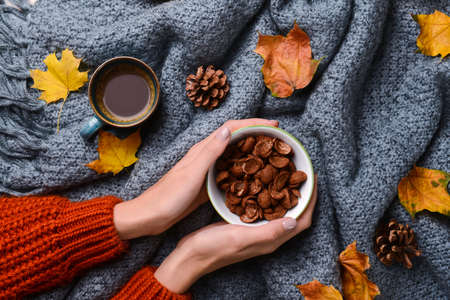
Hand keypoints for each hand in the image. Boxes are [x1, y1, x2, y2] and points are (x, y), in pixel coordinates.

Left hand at [113, 119, 278, 238]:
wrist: (150, 216)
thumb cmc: (168, 197)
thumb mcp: (191, 174)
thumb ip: (210, 152)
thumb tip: (229, 130)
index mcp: (202, 150)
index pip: (231, 128)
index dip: (253, 124)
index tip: (273, 126)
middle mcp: (205, 155)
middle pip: (234, 137)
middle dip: (256, 133)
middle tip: (277, 138)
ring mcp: (206, 169)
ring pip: (233, 153)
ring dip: (251, 149)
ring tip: (270, 153)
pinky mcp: (206, 182)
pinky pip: (229, 170)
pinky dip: (242, 168)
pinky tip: (252, 176)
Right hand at [155, 175, 317, 293]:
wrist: (190, 256)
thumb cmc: (214, 248)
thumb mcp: (241, 238)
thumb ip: (268, 231)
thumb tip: (295, 220)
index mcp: (271, 240)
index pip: (302, 220)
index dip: (311, 200)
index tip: (313, 178)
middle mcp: (267, 235)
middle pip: (294, 213)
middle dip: (300, 193)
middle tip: (300, 171)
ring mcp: (255, 230)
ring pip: (279, 209)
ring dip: (285, 192)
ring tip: (285, 172)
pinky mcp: (244, 225)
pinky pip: (263, 207)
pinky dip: (267, 193)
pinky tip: (261, 181)